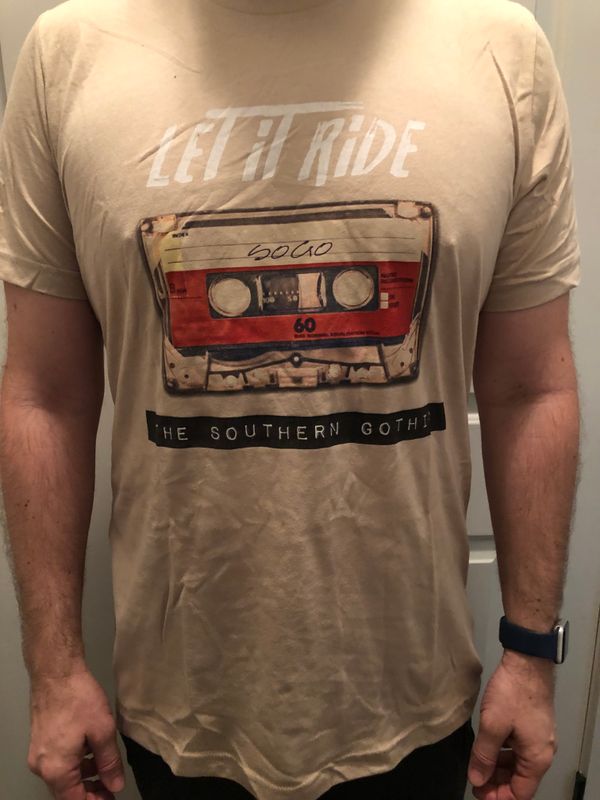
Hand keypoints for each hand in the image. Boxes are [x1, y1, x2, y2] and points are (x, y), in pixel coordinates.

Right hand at [27, 666, 125, 798]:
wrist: (56, 671)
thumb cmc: (79, 699)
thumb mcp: (103, 731)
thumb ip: (109, 762)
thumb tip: (115, 785)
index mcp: (56, 769)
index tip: (111, 797)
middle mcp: (42, 766)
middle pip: (66, 791)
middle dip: (90, 791)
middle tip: (111, 786)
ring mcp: (39, 753)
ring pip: (63, 775)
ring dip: (84, 776)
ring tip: (106, 767)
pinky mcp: (40, 740)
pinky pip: (58, 761)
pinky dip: (75, 762)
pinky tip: (91, 751)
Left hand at [468, 650, 557, 798]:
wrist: (527, 662)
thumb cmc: (511, 694)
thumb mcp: (492, 725)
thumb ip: (484, 755)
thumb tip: (476, 780)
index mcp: (536, 759)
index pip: (520, 793)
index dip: (498, 797)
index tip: (477, 792)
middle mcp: (542, 752)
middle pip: (520, 781)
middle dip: (497, 783)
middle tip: (474, 779)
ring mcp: (538, 739)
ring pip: (518, 764)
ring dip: (499, 768)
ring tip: (477, 765)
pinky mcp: (532, 726)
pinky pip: (518, 750)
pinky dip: (503, 753)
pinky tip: (488, 748)